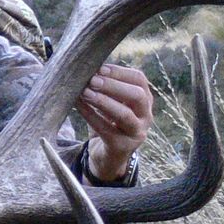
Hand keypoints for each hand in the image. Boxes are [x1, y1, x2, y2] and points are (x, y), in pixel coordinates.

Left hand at [78, 62, 153, 182]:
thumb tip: (87, 67)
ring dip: (102, 101)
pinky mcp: (122, 146)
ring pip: (124, 114)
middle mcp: (146, 116)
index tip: (100, 68)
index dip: (120, 72)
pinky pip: (105, 129)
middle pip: (137, 96)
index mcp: (145, 101)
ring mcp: (136, 133)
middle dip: (113, 86)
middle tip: (92, 80)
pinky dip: (90, 115)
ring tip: (84, 92)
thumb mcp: (112, 104)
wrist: (108, 156)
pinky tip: (77, 106)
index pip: (139, 80)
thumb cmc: (109, 123)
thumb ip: (106, 88)